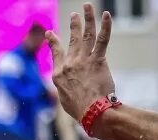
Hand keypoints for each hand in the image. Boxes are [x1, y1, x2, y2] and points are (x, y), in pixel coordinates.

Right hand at [46, 4, 115, 126]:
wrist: (92, 111)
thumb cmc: (80, 110)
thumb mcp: (63, 98)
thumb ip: (64, 88)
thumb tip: (66, 90)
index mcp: (59, 72)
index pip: (56, 52)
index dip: (53, 42)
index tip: (51, 34)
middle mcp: (70, 63)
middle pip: (73, 40)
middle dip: (74, 25)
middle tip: (76, 15)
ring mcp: (84, 60)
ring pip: (86, 35)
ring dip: (88, 19)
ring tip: (89, 6)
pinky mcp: (98, 61)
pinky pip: (102, 40)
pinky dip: (105, 26)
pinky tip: (106, 15)